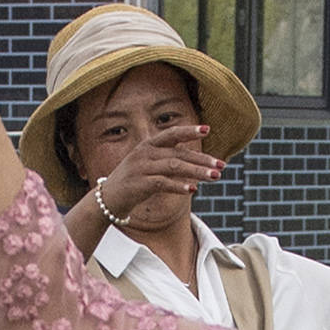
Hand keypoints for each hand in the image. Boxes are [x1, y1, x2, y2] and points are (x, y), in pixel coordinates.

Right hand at [91, 126, 222, 226]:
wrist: (107, 199)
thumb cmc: (133, 181)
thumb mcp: (148, 164)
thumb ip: (168, 158)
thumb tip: (196, 159)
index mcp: (147, 146)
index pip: (171, 134)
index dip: (189, 131)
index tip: (207, 130)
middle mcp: (144, 154)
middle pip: (178, 153)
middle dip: (202, 160)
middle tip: (221, 165)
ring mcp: (141, 168)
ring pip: (174, 167)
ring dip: (197, 172)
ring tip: (215, 177)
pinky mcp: (139, 184)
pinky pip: (163, 183)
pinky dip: (178, 186)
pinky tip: (193, 189)